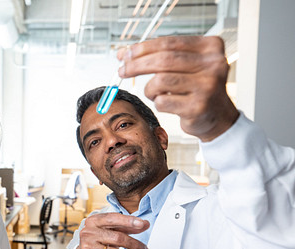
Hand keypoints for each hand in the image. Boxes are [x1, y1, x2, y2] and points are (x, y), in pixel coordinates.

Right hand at [73, 213, 148, 248]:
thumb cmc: (99, 242)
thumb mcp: (110, 231)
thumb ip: (127, 227)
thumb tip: (145, 224)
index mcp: (93, 221)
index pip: (112, 218)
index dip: (129, 221)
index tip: (142, 224)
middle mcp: (88, 233)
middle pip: (118, 238)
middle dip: (135, 245)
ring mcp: (87, 248)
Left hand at [118, 36, 239, 141]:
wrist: (217, 116)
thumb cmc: (196, 87)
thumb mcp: (184, 65)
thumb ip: (159, 55)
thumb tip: (124, 54)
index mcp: (211, 47)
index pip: (169, 42)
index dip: (143, 48)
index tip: (125, 54)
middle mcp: (213, 64)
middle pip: (163, 60)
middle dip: (137, 65)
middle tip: (122, 71)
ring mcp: (207, 86)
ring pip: (160, 81)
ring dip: (149, 89)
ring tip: (154, 92)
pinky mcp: (197, 107)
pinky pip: (162, 102)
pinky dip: (157, 102)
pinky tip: (167, 103)